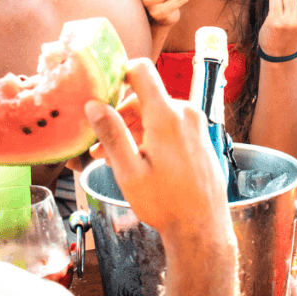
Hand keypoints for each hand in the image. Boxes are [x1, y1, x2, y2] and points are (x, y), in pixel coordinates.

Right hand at [84, 58, 231, 237]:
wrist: (202, 225)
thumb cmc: (165, 202)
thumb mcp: (129, 171)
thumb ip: (112, 134)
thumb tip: (94, 104)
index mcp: (167, 115)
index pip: (141, 70)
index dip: (118, 73)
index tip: (99, 91)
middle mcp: (185, 112)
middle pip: (144, 96)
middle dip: (120, 117)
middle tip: (100, 145)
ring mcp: (195, 122)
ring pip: (155, 112)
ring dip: (133, 129)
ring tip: (113, 157)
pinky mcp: (199, 133)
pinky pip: (169, 123)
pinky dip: (150, 134)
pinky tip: (137, 158)